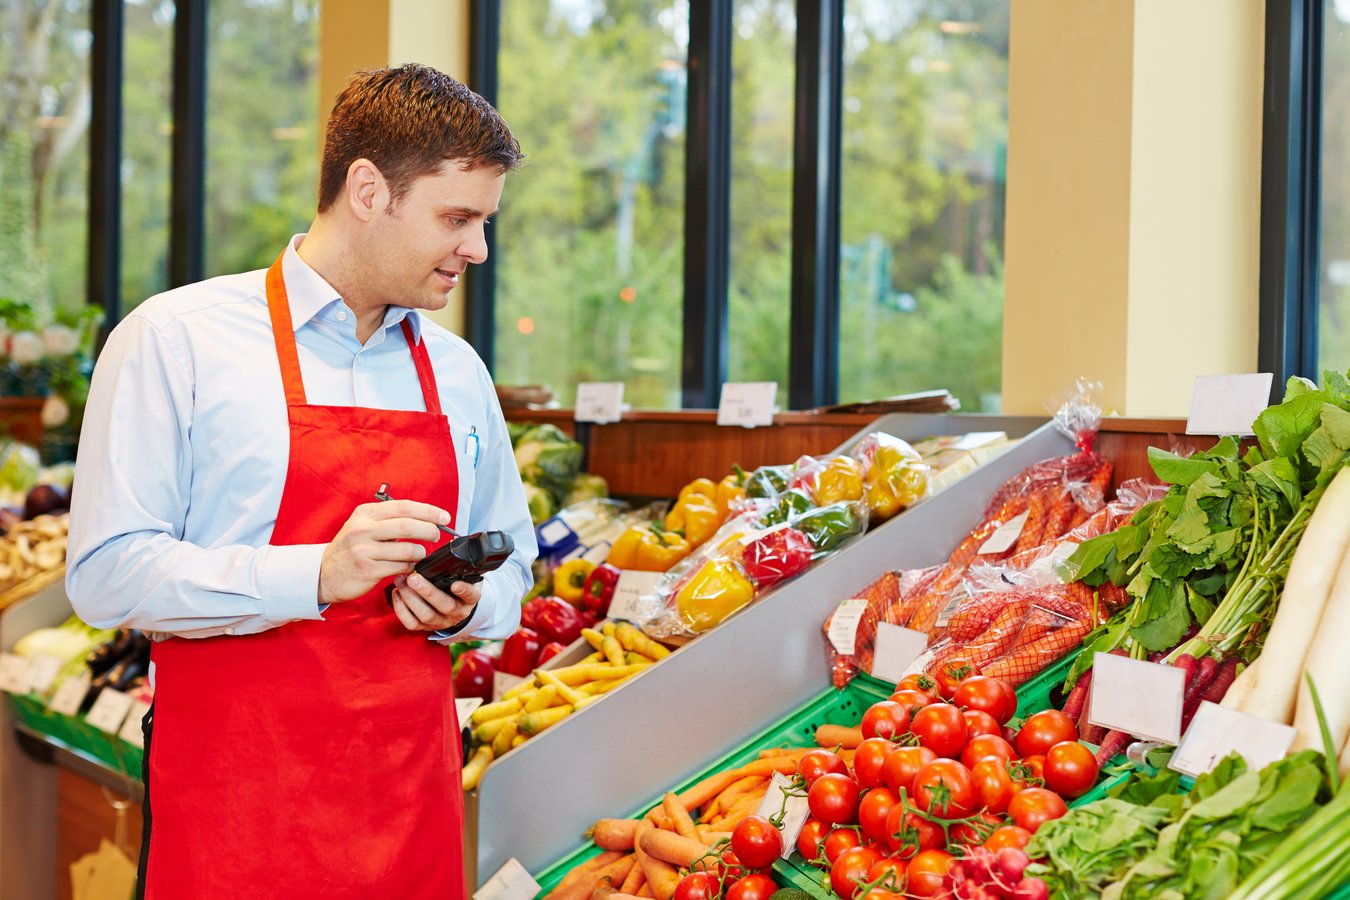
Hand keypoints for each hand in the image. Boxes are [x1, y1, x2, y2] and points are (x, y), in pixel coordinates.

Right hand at [318, 500, 449, 604]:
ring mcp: (364, 550)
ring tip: (419, 554)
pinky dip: (410, 567)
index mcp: (365, 513)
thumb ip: (389, 520)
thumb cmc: (350, 548)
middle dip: (430, 530)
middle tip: (437, 535)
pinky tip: (408, 566)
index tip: (444, 517)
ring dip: (420, 553)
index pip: (404, 507)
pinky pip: (400, 567)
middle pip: (408, 526)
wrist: (323, 574)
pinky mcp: (367, 570)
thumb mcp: (363, 526)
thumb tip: (426, 518)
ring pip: (407, 550)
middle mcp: (363, 529)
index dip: (428, 511)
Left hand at [390, 573, 479, 632]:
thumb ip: (456, 567)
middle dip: (427, 592)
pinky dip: (401, 609)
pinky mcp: (425, 628)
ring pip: (426, 616)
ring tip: (400, 581)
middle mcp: (457, 613)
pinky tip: (397, 593)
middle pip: (445, 606)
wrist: (453, 606)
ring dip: (410, 598)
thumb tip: (445, 547)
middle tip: (413, 578)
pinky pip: (412, 623)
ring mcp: (441, 622)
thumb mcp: (462, 575)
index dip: (463, 590)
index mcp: (469, 599)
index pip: (470, 595)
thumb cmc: (456, 585)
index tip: (455, 584)